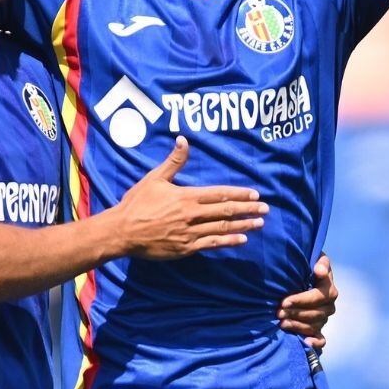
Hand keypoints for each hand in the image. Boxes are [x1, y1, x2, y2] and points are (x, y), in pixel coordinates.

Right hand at [114, 137, 267, 258]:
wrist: (122, 231)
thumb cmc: (137, 203)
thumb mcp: (154, 178)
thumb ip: (173, 162)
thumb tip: (183, 140)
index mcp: (186, 196)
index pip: (219, 194)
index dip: (239, 194)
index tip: (255, 194)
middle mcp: (191, 215)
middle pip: (226, 212)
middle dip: (248, 209)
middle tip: (266, 209)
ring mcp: (190, 233)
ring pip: (222, 228)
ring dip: (243, 225)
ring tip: (259, 223)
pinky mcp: (186, 248)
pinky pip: (212, 244)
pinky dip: (228, 241)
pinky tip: (242, 239)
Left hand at [279, 253, 338, 347]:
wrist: (306, 276)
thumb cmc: (308, 267)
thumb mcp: (317, 259)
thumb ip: (321, 263)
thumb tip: (319, 271)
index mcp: (329, 290)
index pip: (317, 298)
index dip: (301, 300)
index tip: (284, 301)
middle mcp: (329, 306)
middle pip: (314, 314)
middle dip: (296, 314)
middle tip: (278, 313)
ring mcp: (324, 319)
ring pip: (313, 326)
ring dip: (298, 326)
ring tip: (282, 323)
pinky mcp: (319, 329)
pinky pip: (321, 340)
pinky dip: (314, 343)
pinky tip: (304, 343)